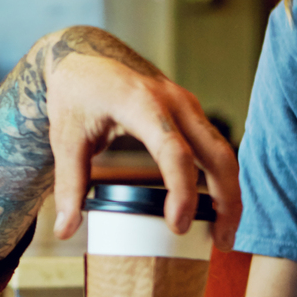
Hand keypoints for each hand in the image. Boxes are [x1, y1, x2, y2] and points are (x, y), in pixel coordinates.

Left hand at [41, 29, 239, 250]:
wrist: (85, 54)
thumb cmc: (75, 93)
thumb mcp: (66, 137)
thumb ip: (69, 184)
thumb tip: (65, 231)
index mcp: (141, 103)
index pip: (173, 151)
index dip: (181, 190)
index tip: (177, 225)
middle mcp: (174, 102)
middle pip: (216, 153)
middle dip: (227, 199)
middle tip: (222, 241)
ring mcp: (187, 105)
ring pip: (224, 151)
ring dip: (231, 192)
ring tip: (224, 235)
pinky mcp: (190, 113)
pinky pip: (215, 146)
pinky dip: (222, 178)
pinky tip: (217, 209)